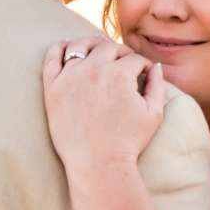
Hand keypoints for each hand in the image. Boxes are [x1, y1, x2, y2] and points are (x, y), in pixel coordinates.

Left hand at [43, 38, 164, 172]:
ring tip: (96, 52)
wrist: (98, 164)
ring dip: (92, 45)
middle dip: (120, 53)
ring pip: (80, 46)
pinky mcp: (52, 88)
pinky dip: (59, 48)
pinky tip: (66, 48)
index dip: (141, 65)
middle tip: (122, 63)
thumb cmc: (128, 142)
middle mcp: (94, 69)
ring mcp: (70, 76)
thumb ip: (157, 85)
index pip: (133, 58)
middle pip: (108, 47)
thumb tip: (154, 66)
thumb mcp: (154, 113)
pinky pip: (52, 57)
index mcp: (120, 73)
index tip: (142, 72)